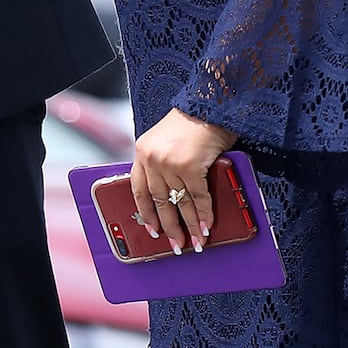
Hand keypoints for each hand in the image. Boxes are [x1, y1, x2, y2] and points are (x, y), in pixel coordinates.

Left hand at [129, 108, 237, 252]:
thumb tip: (171, 196)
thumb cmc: (191, 121)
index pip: (138, 189)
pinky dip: (204, 214)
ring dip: (190, 225)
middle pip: (158, 201)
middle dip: (169, 226)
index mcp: (142, 151)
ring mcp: (170, 163)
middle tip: (176, 243)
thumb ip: (162, 163)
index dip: (146, 212)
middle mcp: (152, 158)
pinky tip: (208, 226)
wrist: (208, 103)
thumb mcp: (165, 140)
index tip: (151, 228)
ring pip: (179, 203)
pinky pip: (197, 198)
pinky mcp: (190, 167)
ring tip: (195, 241)